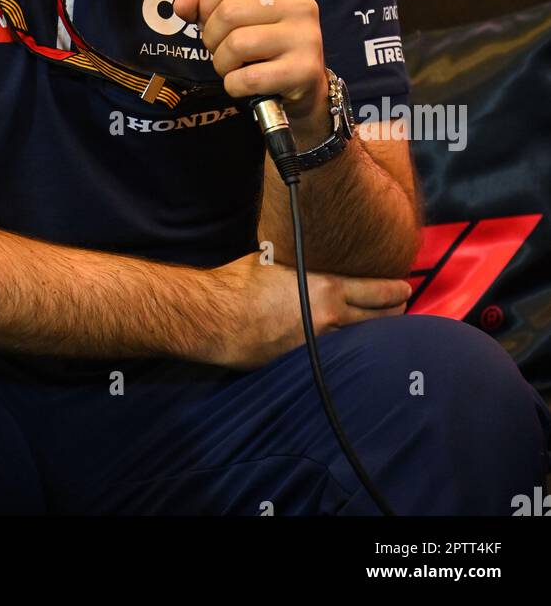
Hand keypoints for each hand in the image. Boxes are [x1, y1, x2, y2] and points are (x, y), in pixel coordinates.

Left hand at [173, 0, 329, 135]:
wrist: (306, 84)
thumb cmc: (269, 45)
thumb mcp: (244, 18)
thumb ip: (209, 6)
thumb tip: (181, 5)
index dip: (207, 3)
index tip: (210, 21)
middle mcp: (299, 5)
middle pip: (229, 12)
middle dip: (212, 37)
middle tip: (221, 50)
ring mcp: (304, 37)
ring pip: (236, 44)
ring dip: (222, 63)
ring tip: (232, 67)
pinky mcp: (303, 70)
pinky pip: (248, 78)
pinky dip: (234, 85)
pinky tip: (243, 83)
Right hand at [203, 255, 411, 370]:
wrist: (217, 319)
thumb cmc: (239, 283)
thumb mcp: (275, 260)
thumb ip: (300, 265)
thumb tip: (307, 258)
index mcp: (324, 289)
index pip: (373, 291)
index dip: (394, 290)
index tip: (405, 288)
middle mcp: (328, 319)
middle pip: (376, 320)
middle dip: (393, 313)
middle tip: (402, 307)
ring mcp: (317, 345)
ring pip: (360, 341)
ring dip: (374, 335)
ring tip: (383, 330)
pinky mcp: (304, 363)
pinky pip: (336, 355)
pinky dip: (348, 349)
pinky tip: (351, 349)